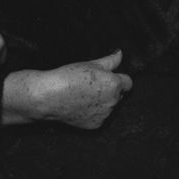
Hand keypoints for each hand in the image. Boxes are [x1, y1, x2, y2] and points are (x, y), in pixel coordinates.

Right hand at [4, 50, 132, 128]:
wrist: (51, 97)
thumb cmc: (69, 77)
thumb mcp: (91, 63)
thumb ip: (110, 60)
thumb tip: (120, 53)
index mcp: (114, 85)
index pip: (128, 82)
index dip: (118, 78)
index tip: (108, 76)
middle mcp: (113, 102)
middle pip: (119, 95)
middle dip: (111, 89)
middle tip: (92, 84)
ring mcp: (104, 115)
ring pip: (109, 106)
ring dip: (103, 101)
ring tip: (84, 94)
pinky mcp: (95, 125)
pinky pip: (100, 116)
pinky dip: (94, 112)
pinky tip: (81, 105)